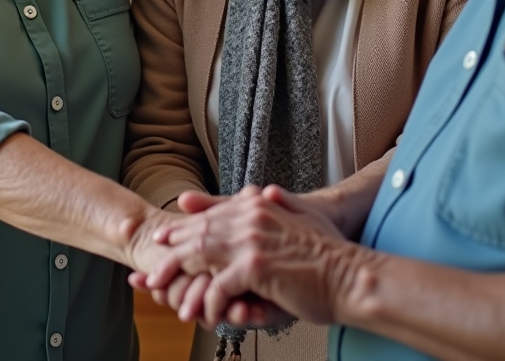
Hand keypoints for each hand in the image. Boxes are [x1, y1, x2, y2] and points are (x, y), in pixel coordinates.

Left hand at [145, 184, 356, 327]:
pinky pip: (219, 286)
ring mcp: (251, 240)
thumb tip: (265, 189)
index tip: (165, 238)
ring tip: (168, 297)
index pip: (213, 213)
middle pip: (199, 232)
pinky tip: (205, 315)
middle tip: (152, 272)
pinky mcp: (255, 266)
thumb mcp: (302, 218)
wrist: (352, 275)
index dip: (186, 227)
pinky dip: (209, 302)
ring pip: (200, 257)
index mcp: (259, 204)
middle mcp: (251, 216)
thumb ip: (279, 202)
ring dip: (181, 280)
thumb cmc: (330, 253)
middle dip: (172, 253)